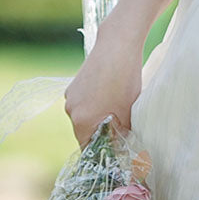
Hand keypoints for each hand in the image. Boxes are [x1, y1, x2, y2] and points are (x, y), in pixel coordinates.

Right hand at [63, 28, 142, 149]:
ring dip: (98, 118)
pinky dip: (95, 105)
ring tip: (117, 109)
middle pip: (85, 133)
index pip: (87, 148)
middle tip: (121, 132)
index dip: (101, 153)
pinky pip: (84, 104)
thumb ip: (120, 134)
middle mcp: (70, 110)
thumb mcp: (127, 113)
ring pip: (84, 117)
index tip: (113, 153)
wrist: (117, 46)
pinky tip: (111, 95)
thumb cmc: (125, 81)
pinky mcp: (74, 85)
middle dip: (101, 135)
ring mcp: (70, 96)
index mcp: (81, 121)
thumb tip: (120, 148)